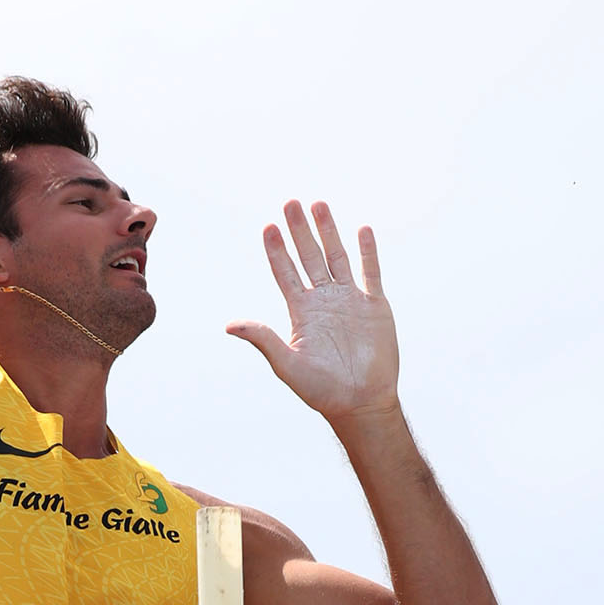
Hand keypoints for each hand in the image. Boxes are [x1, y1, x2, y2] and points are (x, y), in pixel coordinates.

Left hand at [228, 200, 401, 425]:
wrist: (361, 402)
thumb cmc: (321, 390)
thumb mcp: (287, 365)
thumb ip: (263, 340)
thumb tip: (229, 326)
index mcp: (301, 312)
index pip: (285, 273)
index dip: (277, 250)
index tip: (268, 227)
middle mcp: (323, 301)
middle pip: (309, 257)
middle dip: (300, 230)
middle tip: (290, 202)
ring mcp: (349, 300)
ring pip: (337, 257)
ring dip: (329, 232)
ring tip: (319, 204)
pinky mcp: (374, 306)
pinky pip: (370, 272)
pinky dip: (367, 251)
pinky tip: (361, 229)